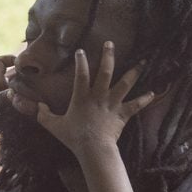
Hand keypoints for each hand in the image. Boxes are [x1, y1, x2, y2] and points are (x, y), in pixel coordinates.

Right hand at [36, 42, 155, 158]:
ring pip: (125, 84)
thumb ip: (44, 116)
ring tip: (142, 61)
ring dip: (134, 72)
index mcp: (82, 97)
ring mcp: (112, 104)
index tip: (81, 50)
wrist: (93, 149)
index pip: (81, 75)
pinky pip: (136, 105)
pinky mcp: (123, 114)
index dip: (81, 61)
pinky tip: (153, 93)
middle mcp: (99, 96)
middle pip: (105, 72)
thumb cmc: (73, 137)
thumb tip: (38, 107)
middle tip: (110, 43)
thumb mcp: (53, 126)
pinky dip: (145, 99)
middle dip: (108, 56)